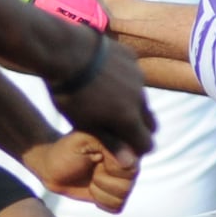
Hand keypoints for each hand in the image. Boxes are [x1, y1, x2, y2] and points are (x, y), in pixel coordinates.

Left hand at [23, 131, 139, 213]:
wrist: (53, 166)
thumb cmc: (67, 149)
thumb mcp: (84, 140)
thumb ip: (109, 145)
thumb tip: (130, 163)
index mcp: (127, 145)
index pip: (131, 169)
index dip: (110, 168)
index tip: (95, 157)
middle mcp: (131, 162)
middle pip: (127, 187)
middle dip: (102, 180)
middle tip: (91, 167)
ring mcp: (125, 179)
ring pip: (121, 198)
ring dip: (99, 190)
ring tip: (90, 176)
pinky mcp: (116, 194)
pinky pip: (116, 207)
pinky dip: (100, 200)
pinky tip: (92, 187)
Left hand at [48, 36, 156, 164]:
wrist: (65, 52)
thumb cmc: (71, 95)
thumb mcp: (86, 124)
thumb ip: (111, 142)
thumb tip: (132, 164)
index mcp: (129, 117)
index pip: (147, 143)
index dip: (137, 149)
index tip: (125, 149)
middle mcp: (140, 97)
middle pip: (150, 121)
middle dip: (139, 128)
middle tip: (119, 128)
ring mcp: (137, 75)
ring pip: (141, 96)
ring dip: (131, 102)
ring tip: (108, 99)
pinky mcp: (131, 57)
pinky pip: (133, 74)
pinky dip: (125, 80)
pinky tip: (104, 76)